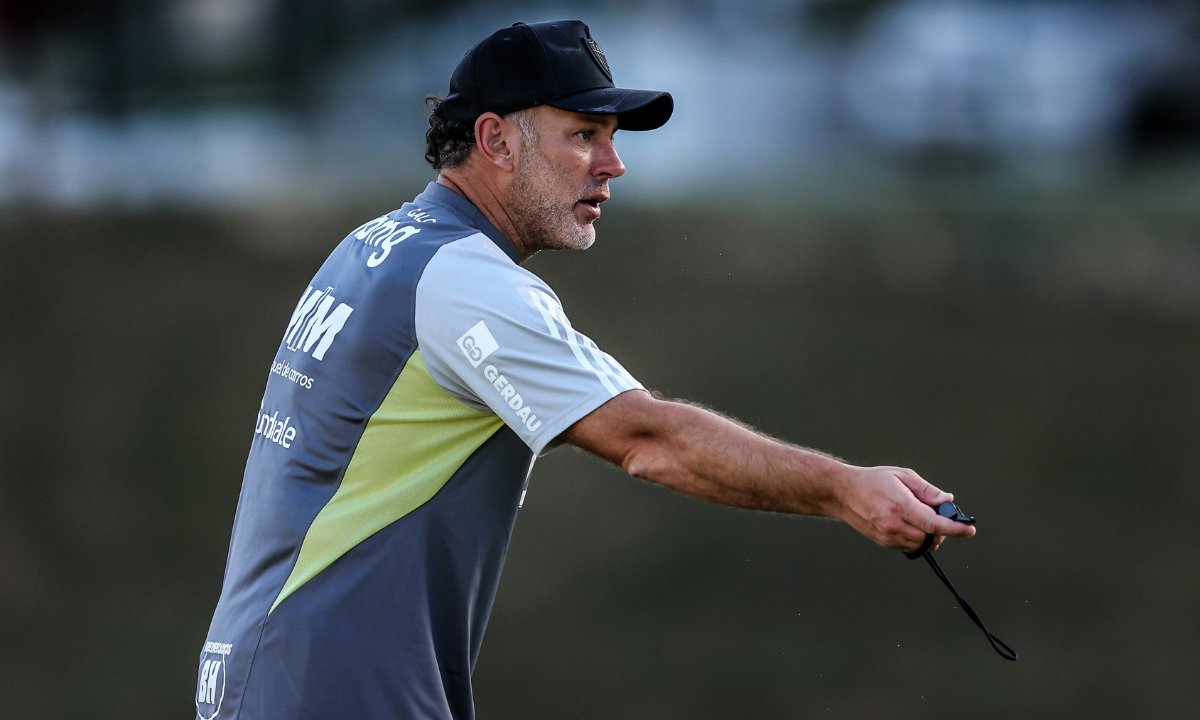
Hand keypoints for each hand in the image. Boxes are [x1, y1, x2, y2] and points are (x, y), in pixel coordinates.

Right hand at [834, 466, 975, 551]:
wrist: (843, 494)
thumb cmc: (873, 481)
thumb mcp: (902, 476)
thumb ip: (927, 490)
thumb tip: (947, 501)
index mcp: (900, 505)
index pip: (934, 522)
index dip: (955, 528)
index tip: (969, 529)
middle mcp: (894, 524)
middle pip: (930, 537)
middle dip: (941, 529)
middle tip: (940, 516)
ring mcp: (888, 536)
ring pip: (921, 545)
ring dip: (929, 535)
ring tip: (922, 519)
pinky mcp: (884, 543)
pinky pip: (909, 546)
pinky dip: (916, 538)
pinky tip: (910, 524)